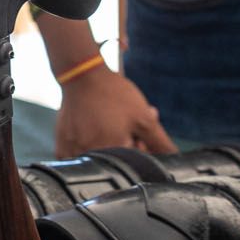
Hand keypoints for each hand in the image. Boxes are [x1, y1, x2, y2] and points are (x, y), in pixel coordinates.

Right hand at [54, 62, 175, 155]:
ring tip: (110, 122)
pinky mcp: (62, 148)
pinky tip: (94, 127)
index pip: (135, 165)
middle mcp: (91, 157)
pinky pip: (81, 156)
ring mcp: (74, 154)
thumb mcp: (144, 117)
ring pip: (99, 159)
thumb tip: (177, 161)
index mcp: (113, 154)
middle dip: (127, 145)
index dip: (140, 148)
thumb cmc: (113, 94)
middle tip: (127, 123)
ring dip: (108, 144)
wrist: (81, 75)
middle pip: (117, 162)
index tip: (138, 132)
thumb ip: (161, 142)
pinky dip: (90, 147)